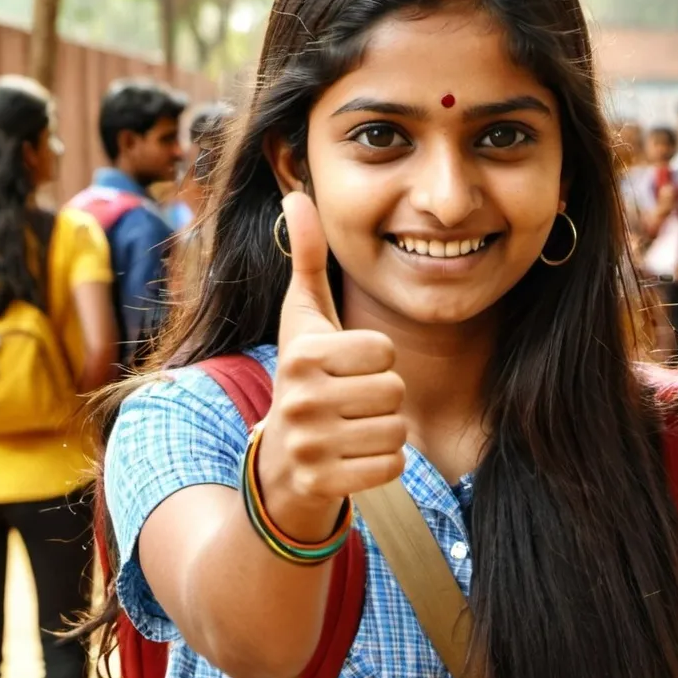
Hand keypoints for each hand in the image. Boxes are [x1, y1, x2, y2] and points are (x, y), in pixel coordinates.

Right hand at [257, 192, 406, 538]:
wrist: (279, 459)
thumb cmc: (303, 376)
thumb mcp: (303, 317)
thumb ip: (307, 258)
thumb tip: (296, 194)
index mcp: (302, 354)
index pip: (385, 351)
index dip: (376, 359)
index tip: (347, 368)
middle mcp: (300, 399)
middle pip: (394, 390)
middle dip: (382, 397)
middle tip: (349, 402)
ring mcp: (309, 445)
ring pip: (398, 429)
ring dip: (384, 430)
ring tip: (350, 427)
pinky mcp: (323, 483)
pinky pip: (392, 466)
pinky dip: (382, 464)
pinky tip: (352, 456)